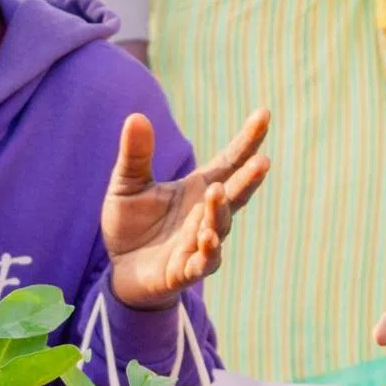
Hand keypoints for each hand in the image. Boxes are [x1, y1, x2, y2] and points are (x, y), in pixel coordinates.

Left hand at [100, 109, 267, 308]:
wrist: (122, 268)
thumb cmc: (132, 223)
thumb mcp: (127, 184)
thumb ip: (136, 155)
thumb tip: (136, 116)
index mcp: (199, 189)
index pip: (230, 161)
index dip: (247, 140)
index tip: (263, 114)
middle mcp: (207, 214)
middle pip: (234, 194)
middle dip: (249, 178)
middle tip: (262, 161)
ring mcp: (200, 243)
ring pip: (219, 226)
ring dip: (220, 210)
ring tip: (218, 191)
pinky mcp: (185, 270)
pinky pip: (203, 262)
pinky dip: (208, 250)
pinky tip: (207, 236)